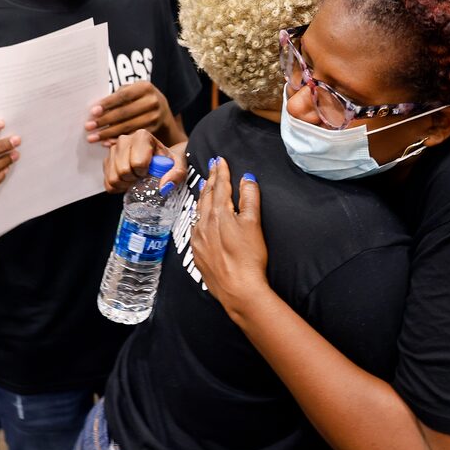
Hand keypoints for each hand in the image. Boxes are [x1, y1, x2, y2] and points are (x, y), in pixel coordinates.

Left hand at [86, 81, 174, 143]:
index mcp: (145, 87)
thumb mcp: (132, 90)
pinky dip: (118, 140)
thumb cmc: (138, 98)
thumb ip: (117, 96)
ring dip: (108, 133)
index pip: (123, 95)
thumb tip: (95, 110)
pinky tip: (105, 142)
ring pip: (128, 127)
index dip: (108, 104)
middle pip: (125, 113)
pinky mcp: (154, 130)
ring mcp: (155, 117)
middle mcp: (152, 101)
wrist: (161, 109)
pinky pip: (132, 136)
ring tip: (93, 137)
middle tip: (88, 127)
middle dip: (104, 121)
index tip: (93, 112)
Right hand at [104, 129, 186, 194]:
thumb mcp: (179, 166)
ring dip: (126, 184)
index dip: (145, 172)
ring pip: (113, 178)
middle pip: (123, 170)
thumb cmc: (168, 160)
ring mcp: (113, 150)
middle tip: (143, 177)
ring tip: (136, 179)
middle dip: (135, 179)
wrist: (161, 159)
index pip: (137, 162)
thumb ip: (177, 174)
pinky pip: (107, 183)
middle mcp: (124, 140)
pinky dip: (118, 188)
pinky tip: (128, 182)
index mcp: (141, 136)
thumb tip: (164, 186)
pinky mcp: (106, 162)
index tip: (151, 171)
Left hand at [190, 157, 268, 312]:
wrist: (238, 289)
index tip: (219, 160)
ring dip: (203, 197)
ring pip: (199, 211)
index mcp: (220, 213)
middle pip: (207, 196)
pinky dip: (198, 217)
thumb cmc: (249, 258)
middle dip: (211, 180)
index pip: (220, 186)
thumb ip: (250, 199)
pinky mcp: (198, 253)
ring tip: (206, 187)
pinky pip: (195, 228)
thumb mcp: (254, 224)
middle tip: (212, 167)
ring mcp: (199, 239)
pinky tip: (200, 218)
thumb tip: (247, 178)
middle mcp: (205, 224)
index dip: (221, 171)